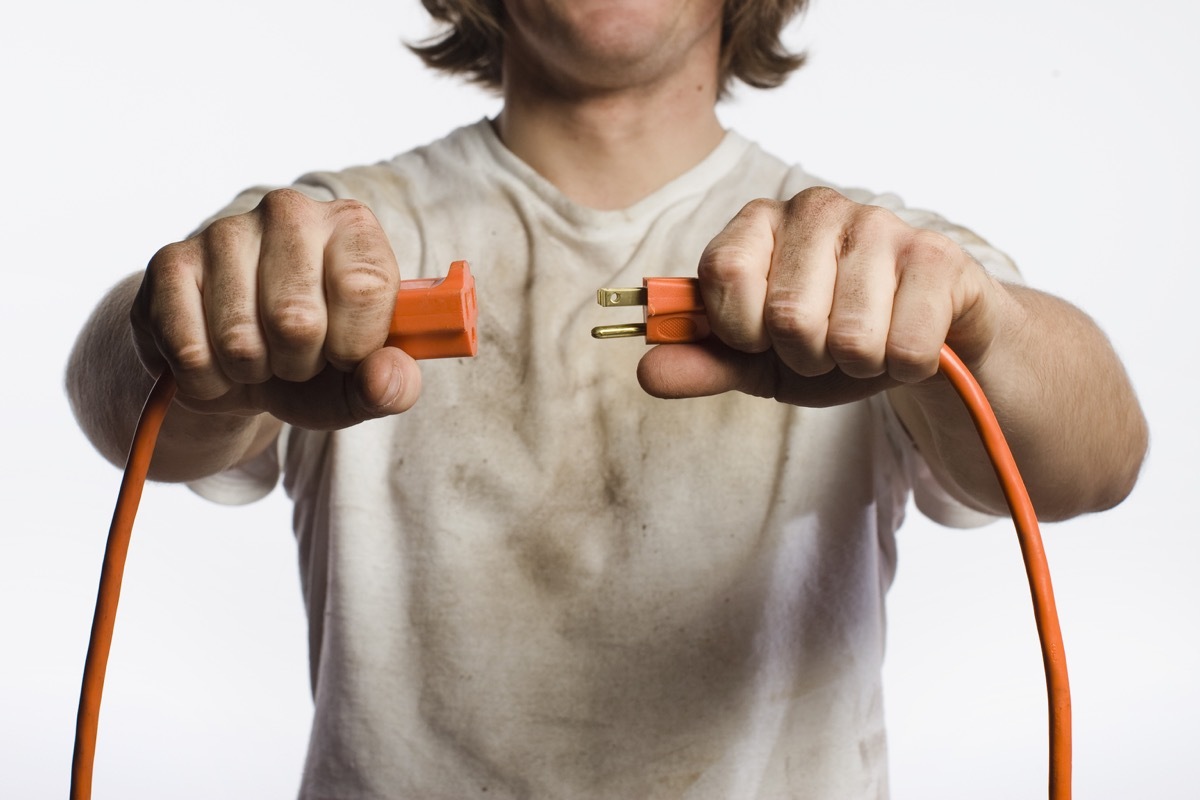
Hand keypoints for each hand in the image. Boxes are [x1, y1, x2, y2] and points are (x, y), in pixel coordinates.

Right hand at [131, 188, 421, 429]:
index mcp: (353, 227)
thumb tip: (389, 378)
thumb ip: (391, 386)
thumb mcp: (360, 383)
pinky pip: (189, 351)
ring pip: (239, 340)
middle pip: (297, 319)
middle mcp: (290, 212)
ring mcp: (225, 230)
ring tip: (256, 355)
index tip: (343, 354)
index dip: (353, 345)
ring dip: (249, 372)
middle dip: (296, 364)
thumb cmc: (313, 363)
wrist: (235, 363)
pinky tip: (215, 357)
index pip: (365, 289)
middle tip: (293, 356)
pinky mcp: (170, 262)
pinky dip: (205, 379)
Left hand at [637, 187, 1004, 406]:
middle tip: (822, 344)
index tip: (760, 338)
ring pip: (850, 338)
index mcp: (760, 222)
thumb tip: (647, 371)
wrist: (919, 339)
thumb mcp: (756, 360)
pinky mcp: (938, 256)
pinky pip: (906, 347)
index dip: (740, 330)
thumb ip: (703, 362)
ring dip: (857, 364)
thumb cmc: (828, 340)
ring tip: (865, 342)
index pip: (724, 275)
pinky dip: (902, 368)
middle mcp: (818, 208)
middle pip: (788, 315)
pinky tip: (907, 339)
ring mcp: (881, 225)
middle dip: (805, 355)